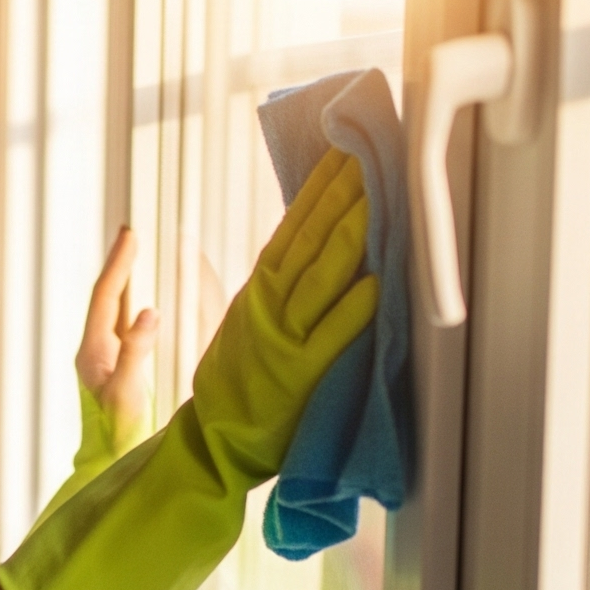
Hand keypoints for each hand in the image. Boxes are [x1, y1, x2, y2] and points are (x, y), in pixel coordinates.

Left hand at [76, 226, 160, 452]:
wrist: (109, 468)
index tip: (132, 233)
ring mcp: (107, 360)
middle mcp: (97, 351)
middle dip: (122, 265)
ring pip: (118, 311)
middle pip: (109, 297)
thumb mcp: (127, 395)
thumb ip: (136, 354)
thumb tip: (150, 312)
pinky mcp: (121, 370)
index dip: (119, 264)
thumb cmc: (117, 437)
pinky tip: (151, 301)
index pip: (105, 297)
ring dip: (130, 282)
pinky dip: (140, 306)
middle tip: (134, 233)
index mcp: (93, 352)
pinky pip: (128, 327)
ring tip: (141, 256)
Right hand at [191, 148, 375, 480]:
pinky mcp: (298, 374)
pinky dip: (352, 309)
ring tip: (376, 196)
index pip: (293, 227)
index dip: (319, 188)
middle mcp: (268, 305)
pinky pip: (330, 336)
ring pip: (318, 276)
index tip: (343, 150)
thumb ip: (273, 287)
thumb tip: (300, 246)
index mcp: (258, 290)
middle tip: (368, 152)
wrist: (213, 439)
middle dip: (340, 195)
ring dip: (349, 234)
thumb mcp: (246, 322)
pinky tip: (376, 283)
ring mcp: (283, 337)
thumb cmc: (238, 384)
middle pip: (308, 240)